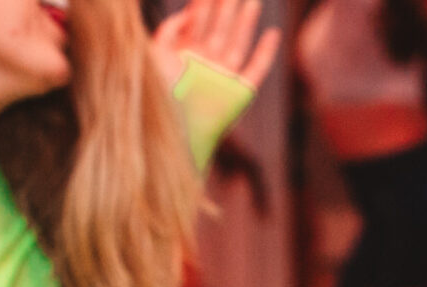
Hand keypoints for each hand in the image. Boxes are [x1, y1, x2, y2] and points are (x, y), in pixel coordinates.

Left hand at [149, 0, 277, 91]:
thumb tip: (187, 14)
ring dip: (246, 22)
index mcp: (184, 54)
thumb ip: (167, 32)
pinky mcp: (238, 94)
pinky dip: (266, 53)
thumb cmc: (158, 99)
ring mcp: (222, 77)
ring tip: (253, 2)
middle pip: (220, 27)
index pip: (197, 21)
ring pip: (238, 42)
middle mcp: (205, 63)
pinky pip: (256, 69)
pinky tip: (272, 34)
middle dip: (227, 5)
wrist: (171, 133)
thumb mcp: (154, 57)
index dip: (205, 3)